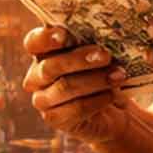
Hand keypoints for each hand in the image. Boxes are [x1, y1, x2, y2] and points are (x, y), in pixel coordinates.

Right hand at [21, 24, 136, 142]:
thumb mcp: (96, 54)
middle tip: (106, 55)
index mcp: (43, 53)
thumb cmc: (102, 73)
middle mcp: (36, 76)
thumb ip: (92, 43)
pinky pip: (76, 108)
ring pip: (65, 87)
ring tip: (119, 75)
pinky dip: (98, 100)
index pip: (33, 43)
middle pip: (50, 67)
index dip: (46, 38)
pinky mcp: (54, 119)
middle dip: (79, 60)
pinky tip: (113, 95)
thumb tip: (105, 32)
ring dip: (95, 80)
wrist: (111, 109)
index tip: (64, 34)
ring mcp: (42, 100)